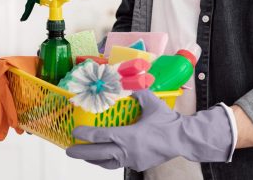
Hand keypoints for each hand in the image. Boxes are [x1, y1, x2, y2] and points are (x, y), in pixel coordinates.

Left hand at [66, 90, 232, 170]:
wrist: (183, 139)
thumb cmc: (168, 122)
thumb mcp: (152, 104)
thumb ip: (139, 94)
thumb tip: (129, 86)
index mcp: (128, 136)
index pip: (101, 136)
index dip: (85, 134)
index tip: (74, 132)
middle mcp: (127, 151)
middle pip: (98, 155)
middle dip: (82, 153)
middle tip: (69, 150)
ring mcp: (132, 160)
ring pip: (107, 163)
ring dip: (94, 160)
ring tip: (85, 156)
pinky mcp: (138, 165)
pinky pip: (119, 164)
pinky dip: (109, 161)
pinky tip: (107, 157)